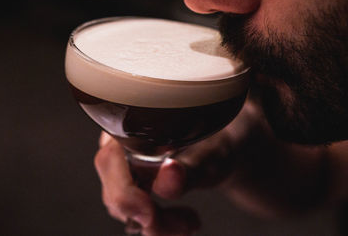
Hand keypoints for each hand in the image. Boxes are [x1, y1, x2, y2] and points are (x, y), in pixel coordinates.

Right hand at [94, 98, 340, 234]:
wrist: (238, 142)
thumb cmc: (228, 134)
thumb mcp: (216, 149)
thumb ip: (192, 166)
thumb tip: (166, 180)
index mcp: (135, 122)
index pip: (109, 159)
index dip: (123, 191)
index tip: (150, 214)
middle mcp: (126, 144)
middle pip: (114, 188)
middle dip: (145, 216)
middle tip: (183, 226)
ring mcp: (132, 166)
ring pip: (127, 207)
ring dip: (157, 224)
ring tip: (190, 223)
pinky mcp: (143, 184)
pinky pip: (140, 214)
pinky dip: (162, 226)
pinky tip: (187, 222)